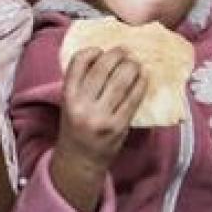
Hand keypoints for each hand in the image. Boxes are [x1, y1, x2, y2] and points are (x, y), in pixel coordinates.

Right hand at [45, 45, 147, 211]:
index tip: (100, 50)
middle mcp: (82, 105)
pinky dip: (141, 83)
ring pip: (121, 80)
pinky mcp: (119, 126)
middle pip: (103, 67)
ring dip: (132, 66)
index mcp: (67, 97)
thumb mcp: (69, 104)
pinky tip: (144, 77)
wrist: (80, 161)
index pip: (78, 62)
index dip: (92, 51)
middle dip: (118, 54)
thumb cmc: (76, 128)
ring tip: (136, 62)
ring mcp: (101, 116)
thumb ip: (81, 83)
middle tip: (126, 51)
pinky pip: (134, 98)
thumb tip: (106, 56)